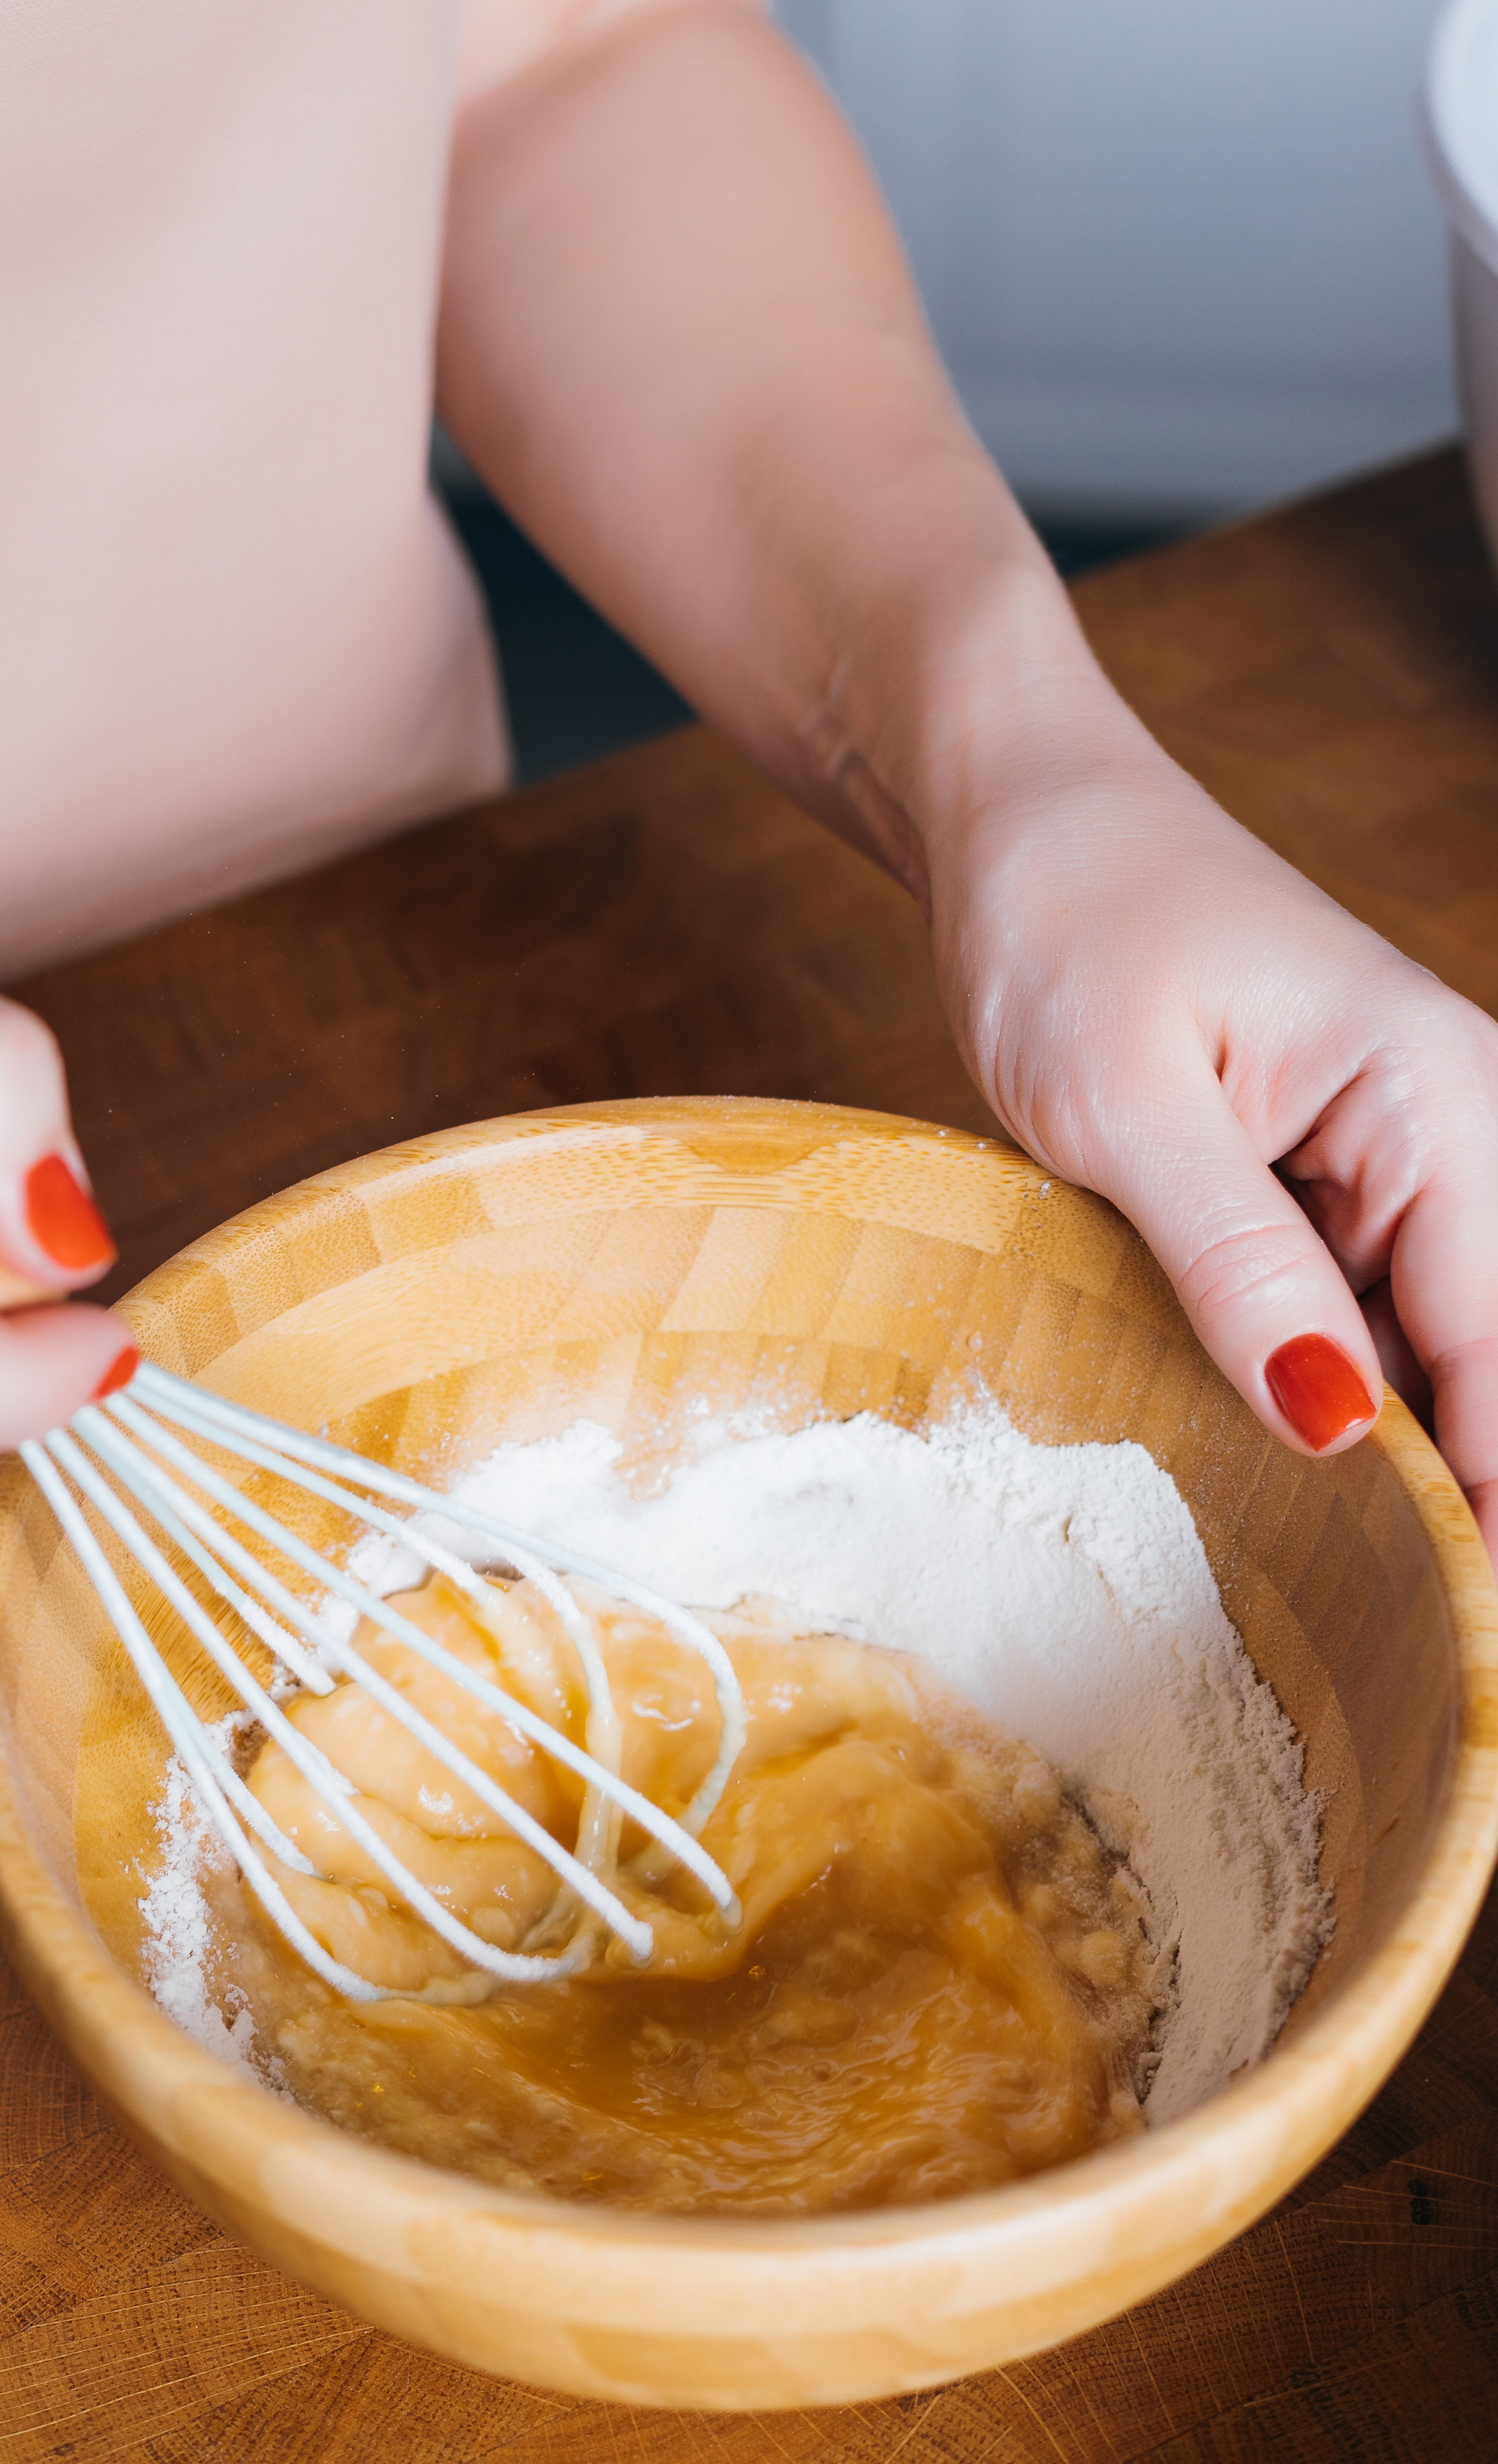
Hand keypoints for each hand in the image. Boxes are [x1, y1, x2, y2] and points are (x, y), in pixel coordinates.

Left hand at [936, 746, 1497, 1551]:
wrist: (1013, 817)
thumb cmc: (1064, 916)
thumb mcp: (1126, 1103)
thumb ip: (1240, 1263)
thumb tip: (1340, 1427)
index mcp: (1439, 1097)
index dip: (1489, 1497)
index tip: (1473, 1631)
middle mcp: (1449, 1130)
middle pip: (1485, 1357)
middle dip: (1452, 1492)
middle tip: (1414, 1645)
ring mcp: (1391, 1159)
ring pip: (1423, 1351)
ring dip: (1388, 1454)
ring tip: (1352, 1592)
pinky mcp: (1325, 1184)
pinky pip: (1355, 1315)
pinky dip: (1323, 1391)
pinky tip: (1281, 1474)